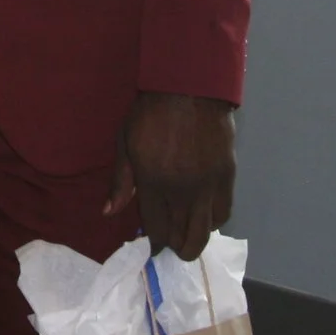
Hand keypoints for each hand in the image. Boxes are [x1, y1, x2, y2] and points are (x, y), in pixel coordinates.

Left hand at [104, 91, 235, 259]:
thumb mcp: (125, 143)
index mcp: (153, 183)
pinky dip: (214, 221)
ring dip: (196, 238)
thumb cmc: (150, 113)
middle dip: (175, 247)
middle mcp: (182, 191)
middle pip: (183, 237)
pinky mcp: (227, 176)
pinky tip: (205, 216)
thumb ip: (120, 182)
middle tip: (171, 245)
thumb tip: (108, 214)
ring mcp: (207, 185)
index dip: (154, 242)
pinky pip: (224, 212)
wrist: (190, 88)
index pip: (155, 229)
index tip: (152, 245)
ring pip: (206, 231)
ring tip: (187, 234)